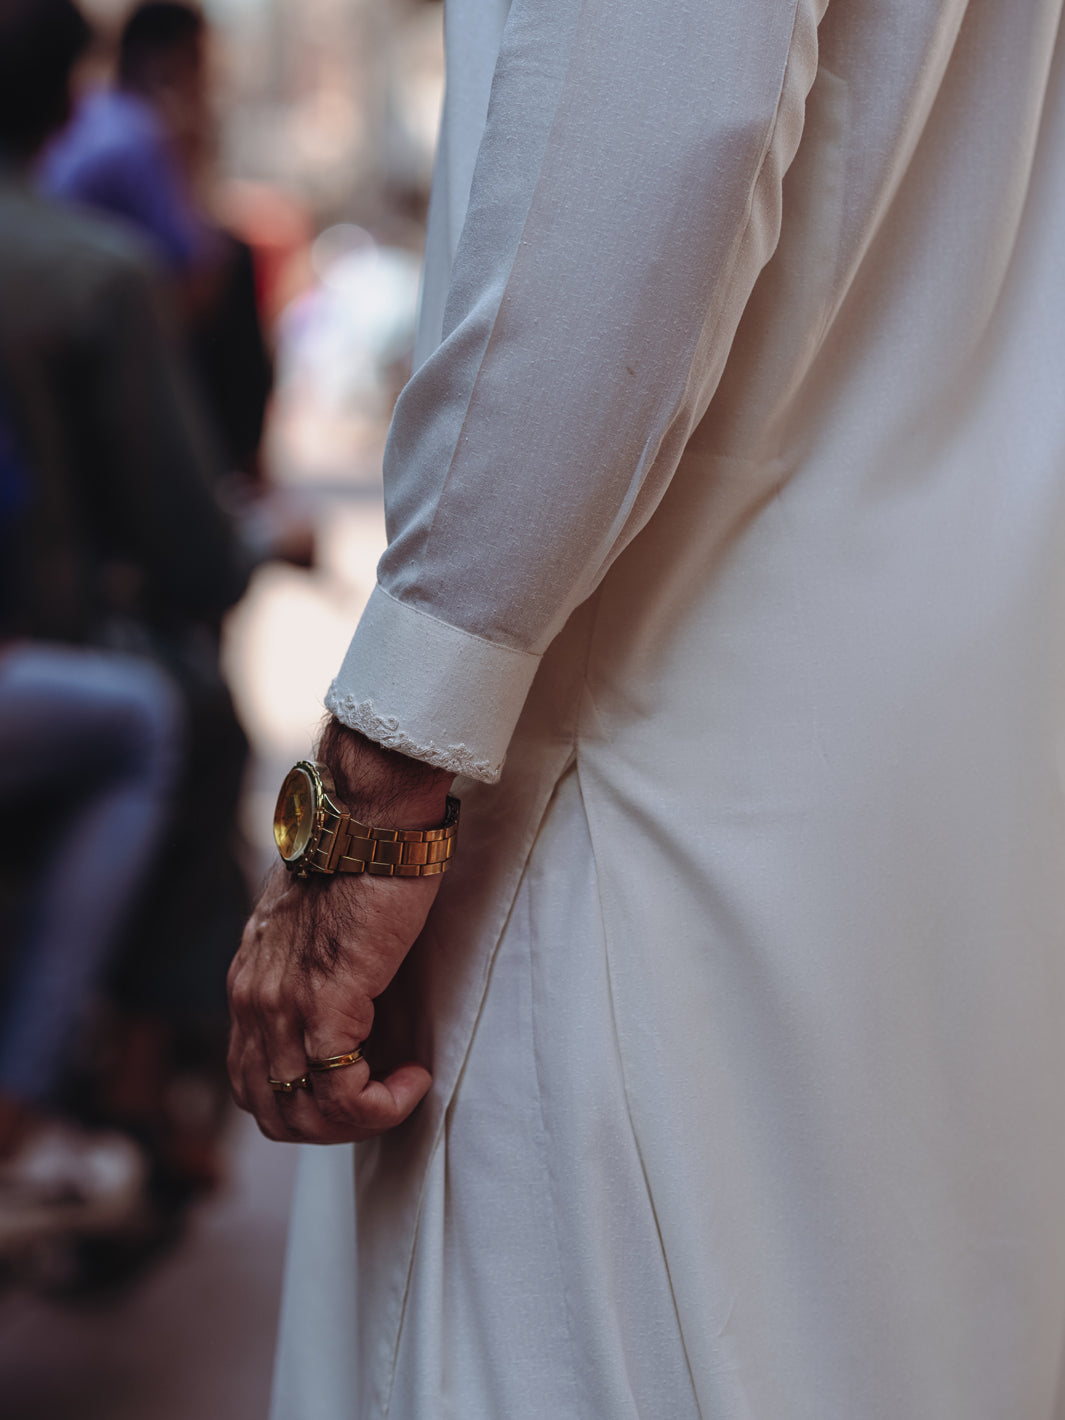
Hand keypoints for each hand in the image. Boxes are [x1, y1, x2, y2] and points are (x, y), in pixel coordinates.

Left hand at [227, 722, 451, 1143]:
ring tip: (401, 1090)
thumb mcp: (316, 923)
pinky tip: (414, 1077)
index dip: (304, 1102)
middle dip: (329, 1127)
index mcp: (248, 981)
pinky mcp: (324, 1003)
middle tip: (380, 1101)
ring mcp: (282, 1005)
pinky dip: (381, 1104)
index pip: (250, 1079)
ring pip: (301, 1114)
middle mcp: (252, 999)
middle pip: (268, 1111)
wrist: (370, 820)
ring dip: (359, 1121)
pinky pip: (340, 1092)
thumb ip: (314, 967)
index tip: (357, 1082)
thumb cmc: (360, 858)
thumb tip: (349, 999)